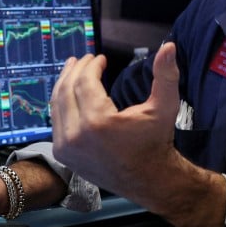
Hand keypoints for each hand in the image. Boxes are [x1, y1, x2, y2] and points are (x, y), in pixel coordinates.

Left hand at [49, 44, 225, 226]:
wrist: (149, 179)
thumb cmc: (156, 142)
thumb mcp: (164, 107)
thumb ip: (166, 75)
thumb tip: (169, 47)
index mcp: (98, 122)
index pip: (84, 82)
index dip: (91, 66)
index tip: (99, 58)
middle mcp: (76, 135)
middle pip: (66, 90)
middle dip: (74, 70)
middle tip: (84, 59)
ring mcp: (66, 147)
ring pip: (56, 105)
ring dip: (63, 84)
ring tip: (72, 70)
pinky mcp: (64, 154)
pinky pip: (56, 121)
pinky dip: (61, 103)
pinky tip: (69, 93)